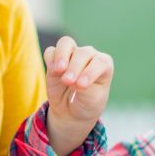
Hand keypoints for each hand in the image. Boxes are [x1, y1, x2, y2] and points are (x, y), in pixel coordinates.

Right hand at [44, 36, 112, 153]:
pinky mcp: (55, 60)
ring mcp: (71, 55)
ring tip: (59, 70)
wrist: (71, 111)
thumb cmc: (87, 103)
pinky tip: (52, 70)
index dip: (91, 71)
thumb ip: (85, 87)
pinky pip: (51, 51)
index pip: (100, 62)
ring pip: (66, 44)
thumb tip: (68, 77)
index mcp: (104, 64)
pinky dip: (50, 58)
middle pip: (82, 53)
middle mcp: (89, 56)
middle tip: (68, 82)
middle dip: (75, 67)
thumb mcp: (92, 99)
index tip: (81, 85)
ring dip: (62, 55)